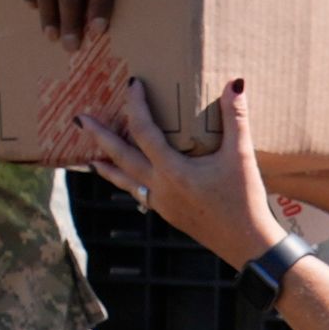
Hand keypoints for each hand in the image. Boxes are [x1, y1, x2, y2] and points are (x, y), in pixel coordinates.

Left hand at [76, 78, 290, 268]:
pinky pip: (138, 194)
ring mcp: (161, 203)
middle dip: (100, 136)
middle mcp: (159, 186)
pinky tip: (127, 181)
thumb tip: (234, 84)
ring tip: (91, 157)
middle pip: (120, 156)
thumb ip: (236, 119)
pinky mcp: (168, 214)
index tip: (132, 85)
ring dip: (107, 166)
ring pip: (125, 180)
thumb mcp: (241, 157)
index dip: (135, 105)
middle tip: (80, 120)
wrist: (248, 245)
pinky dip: (126, 183)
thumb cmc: (245, 201)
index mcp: (172, 170)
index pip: (144, 130)